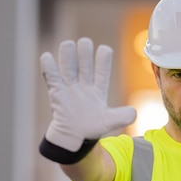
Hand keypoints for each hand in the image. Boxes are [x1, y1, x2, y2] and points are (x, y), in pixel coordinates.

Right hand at [40, 37, 136, 151]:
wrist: (73, 138)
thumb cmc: (92, 128)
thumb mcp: (109, 122)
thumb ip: (121, 117)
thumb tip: (134, 112)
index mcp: (99, 89)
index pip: (102, 71)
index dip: (103, 60)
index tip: (104, 49)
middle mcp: (84, 85)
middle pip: (84, 65)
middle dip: (84, 53)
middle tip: (84, 42)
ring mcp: (70, 88)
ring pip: (68, 68)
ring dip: (67, 57)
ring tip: (68, 44)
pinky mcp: (57, 93)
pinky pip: (52, 78)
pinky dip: (49, 68)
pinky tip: (47, 57)